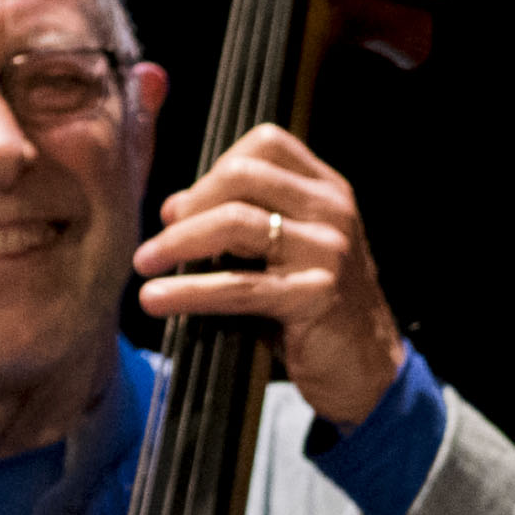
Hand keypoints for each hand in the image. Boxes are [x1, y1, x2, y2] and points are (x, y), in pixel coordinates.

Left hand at [135, 126, 407, 426]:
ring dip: (178, 242)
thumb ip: (243, 223)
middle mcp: (332, 211)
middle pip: (243, 174)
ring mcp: (327, 251)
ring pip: (234, 222)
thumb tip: (174, 207)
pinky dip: (188, 291)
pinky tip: (156, 299)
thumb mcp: (289, 252)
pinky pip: (237, 285)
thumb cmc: (319, 310)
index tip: (187, 206)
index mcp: (328, 191)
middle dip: (191, 203)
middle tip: (161, 236)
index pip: (265, 144)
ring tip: (146, 264)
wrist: (368, 370)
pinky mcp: (315, 296)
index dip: (217, 168)